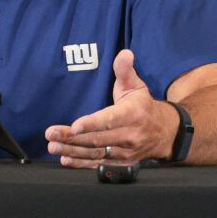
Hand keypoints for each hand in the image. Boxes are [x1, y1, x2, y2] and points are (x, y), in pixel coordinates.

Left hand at [45, 49, 175, 167]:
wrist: (164, 133)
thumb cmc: (143, 106)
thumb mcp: (137, 85)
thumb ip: (125, 70)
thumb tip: (125, 53)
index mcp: (133, 114)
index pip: (110, 119)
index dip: (92, 124)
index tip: (75, 126)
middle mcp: (130, 135)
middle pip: (97, 138)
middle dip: (72, 138)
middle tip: (51, 134)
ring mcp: (126, 151)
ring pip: (96, 153)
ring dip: (73, 151)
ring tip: (53, 146)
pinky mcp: (122, 162)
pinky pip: (99, 164)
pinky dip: (82, 164)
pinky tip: (65, 159)